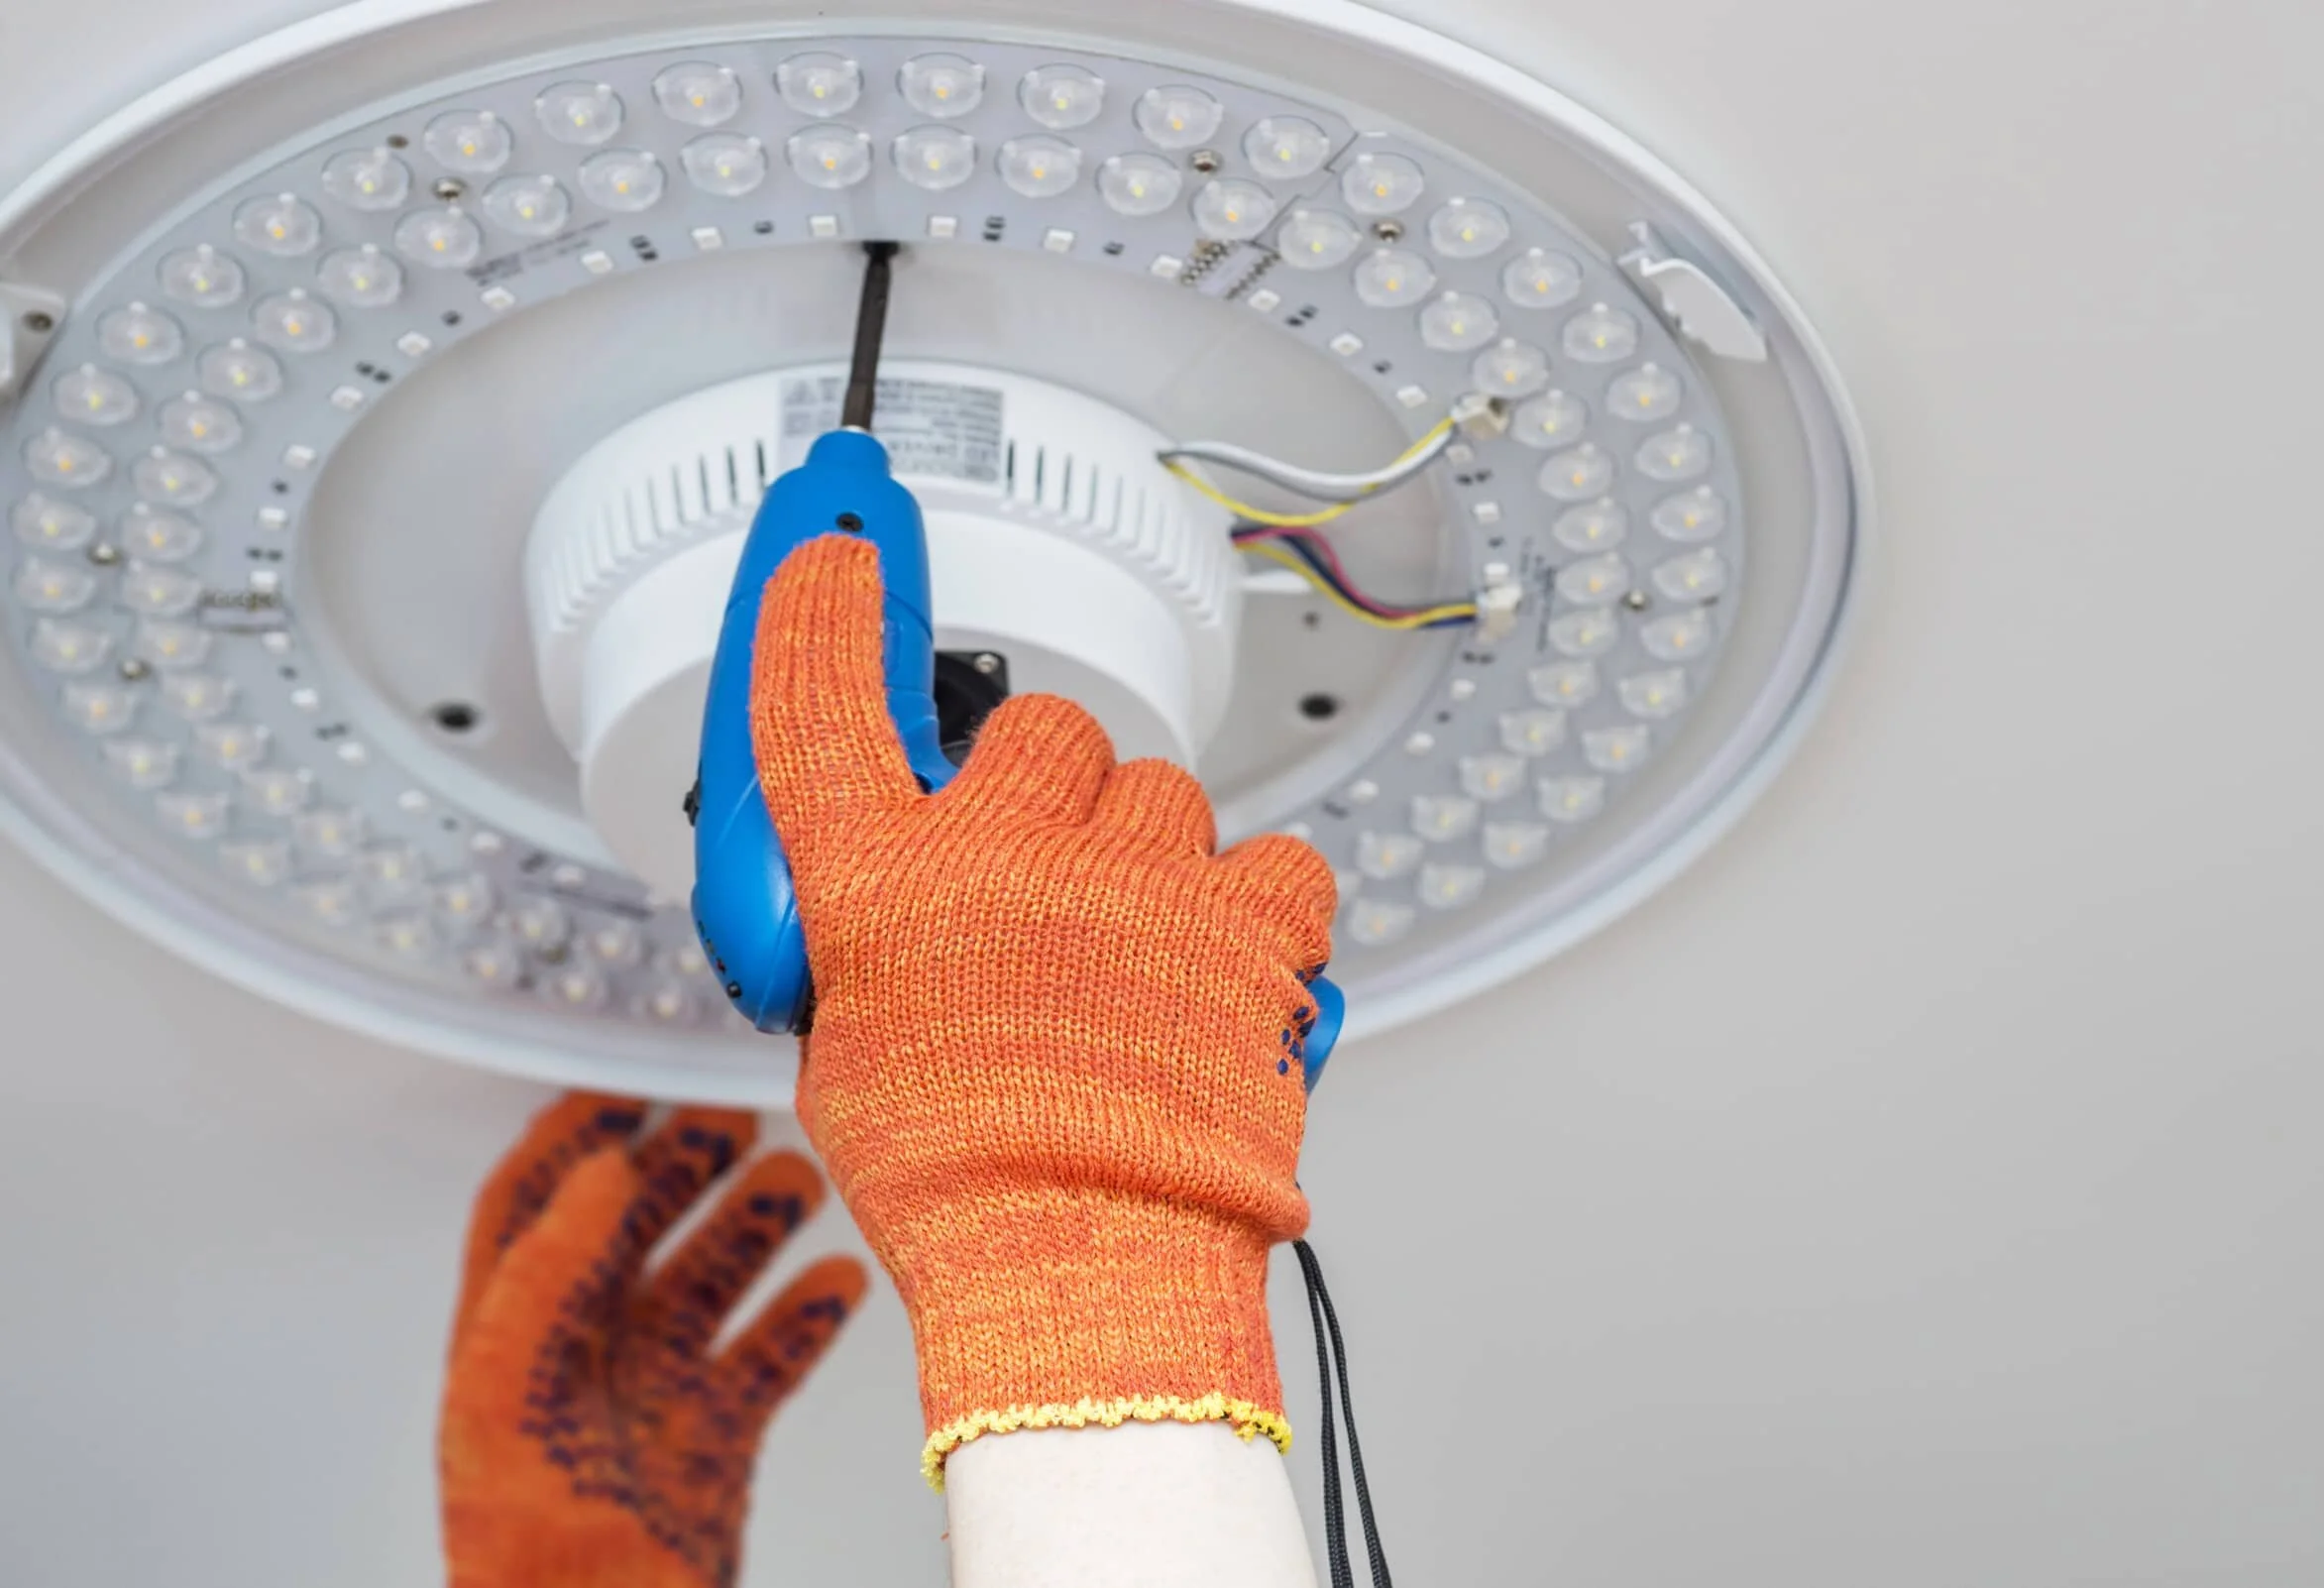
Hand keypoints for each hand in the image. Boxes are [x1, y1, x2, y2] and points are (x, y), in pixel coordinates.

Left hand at [440, 1093, 865, 1587]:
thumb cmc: (532, 1557)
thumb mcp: (512, 1398)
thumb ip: (548, 1275)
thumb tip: (597, 1169)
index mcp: (512, 1341)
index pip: (532, 1207)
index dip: (575, 1137)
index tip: (632, 1083)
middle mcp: (580, 1360)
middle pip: (631, 1231)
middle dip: (682, 1165)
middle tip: (735, 1115)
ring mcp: (650, 1400)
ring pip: (708, 1283)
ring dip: (752, 1226)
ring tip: (801, 1179)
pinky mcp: (714, 1442)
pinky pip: (766, 1358)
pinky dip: (806, 1313)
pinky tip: (837, 1278)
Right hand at [747, 535, 1336, 1483]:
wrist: (1091, 1275)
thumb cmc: (968, 1190)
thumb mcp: (855, 1057)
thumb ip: (875, 946)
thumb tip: (909, 902)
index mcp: (886, 893)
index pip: (822, 708)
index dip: (819, 612)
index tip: (833, 544)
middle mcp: (1005, 859)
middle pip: (1045, 736)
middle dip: (1054, 796)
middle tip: (1058, 885)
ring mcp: (1138, 881)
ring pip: (1164, 795)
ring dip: (1155, 860)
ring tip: (1146, 966)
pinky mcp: (1249, 920)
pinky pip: (1274, 859)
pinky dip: (1258, 910)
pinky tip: (1228, 977)